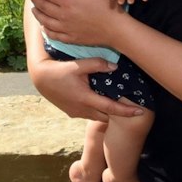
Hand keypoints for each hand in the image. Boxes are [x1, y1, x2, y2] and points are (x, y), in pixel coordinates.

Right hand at [29, 50, 144, 122]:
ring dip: (107, 112)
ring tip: (117, 104)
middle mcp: (82, 110)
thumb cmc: (59, 70)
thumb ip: (97, 64)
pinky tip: (99, 101)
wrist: (40, 79)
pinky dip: (97, 111)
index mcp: (86, 99)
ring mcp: (76, 113)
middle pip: (106, 117)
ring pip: (97, 117)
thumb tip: (115, 66)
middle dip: (118, 113)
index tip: (140, 112)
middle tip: (131, 107)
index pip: (111, 108)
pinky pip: (89, 115)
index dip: (127, 111)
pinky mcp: (72, 113)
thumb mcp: (78, 65)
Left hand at [30, 0, 126, 47]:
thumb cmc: (108, 6)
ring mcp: (66, 29)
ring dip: (37, 13)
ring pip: (44, 21)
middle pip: (42, 6)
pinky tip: (44, 26)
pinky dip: (45, 29)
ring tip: (34, 8)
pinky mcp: (70, 39)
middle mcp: (64, 16)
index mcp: (69, 2)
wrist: (117, 30)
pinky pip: (52, 34)